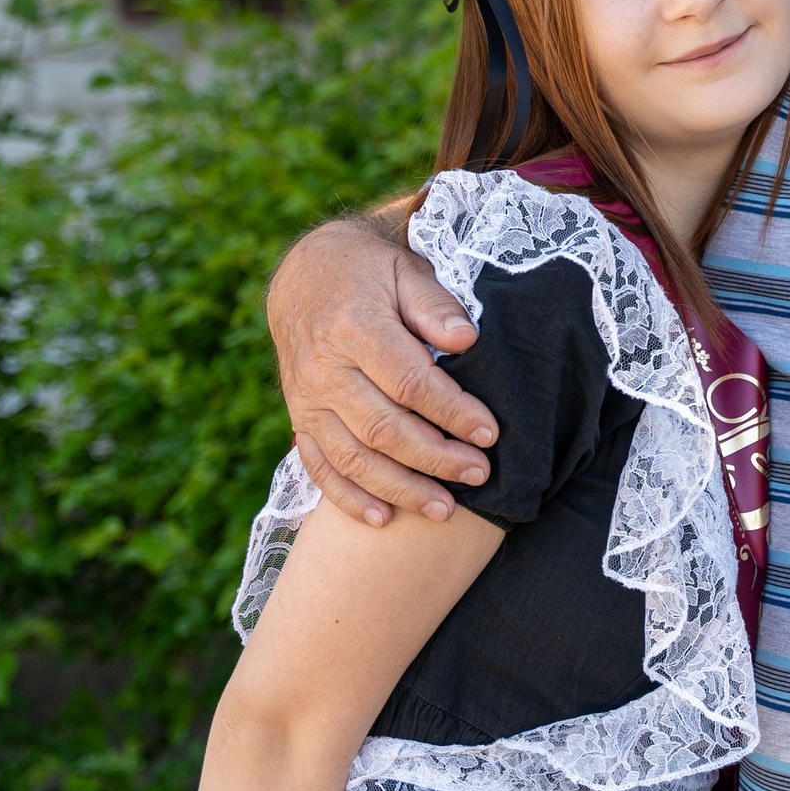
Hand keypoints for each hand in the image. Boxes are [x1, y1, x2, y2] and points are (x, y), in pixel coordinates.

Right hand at [266, 214, 498, 526]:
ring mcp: (306, 399)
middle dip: (435, 458)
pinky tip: (384, 519)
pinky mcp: (299, 418)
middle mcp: (324, 370)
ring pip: (353, 457)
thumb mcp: (405, 271)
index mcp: (354, 328)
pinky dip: (348, 498)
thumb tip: (467, 339)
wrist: (305, 275)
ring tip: (444, 510)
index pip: (409, 382)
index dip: (452, 412)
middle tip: (480, 474)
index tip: (489, 433)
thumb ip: (435, 306)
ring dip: (400, 489)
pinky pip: (319, 466)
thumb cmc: (371, 273)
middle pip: (383, 428)